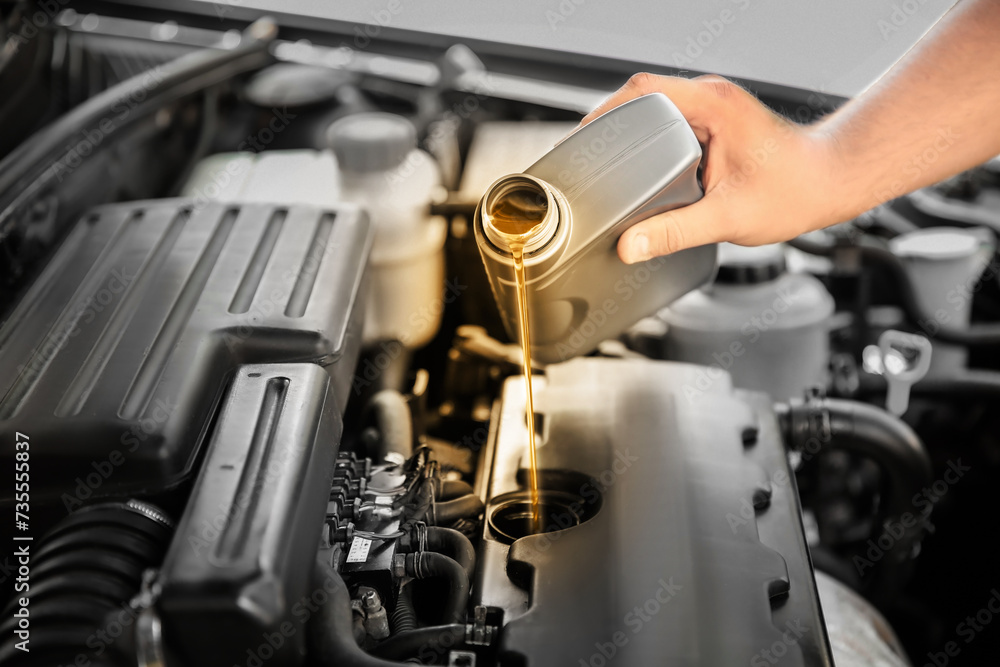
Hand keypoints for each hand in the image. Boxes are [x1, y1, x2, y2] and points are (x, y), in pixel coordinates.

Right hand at [579, 73, 844, 263]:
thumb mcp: (728, 218)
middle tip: (586, 152)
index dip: (603, 110)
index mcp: (711, 105)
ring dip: (629, 129)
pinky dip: (649, 139)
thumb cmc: (795, 190)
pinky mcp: (716, 123)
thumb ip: (674, 232)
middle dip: (608, 121)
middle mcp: (711, 98)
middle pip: (641, 95)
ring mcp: (714, 109)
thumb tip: (630, 246)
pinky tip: (639, 165)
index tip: (580, 135)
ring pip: (655, 107)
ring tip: (605, 158)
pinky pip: (670, 121)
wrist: (831, 183)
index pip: (641, 90)